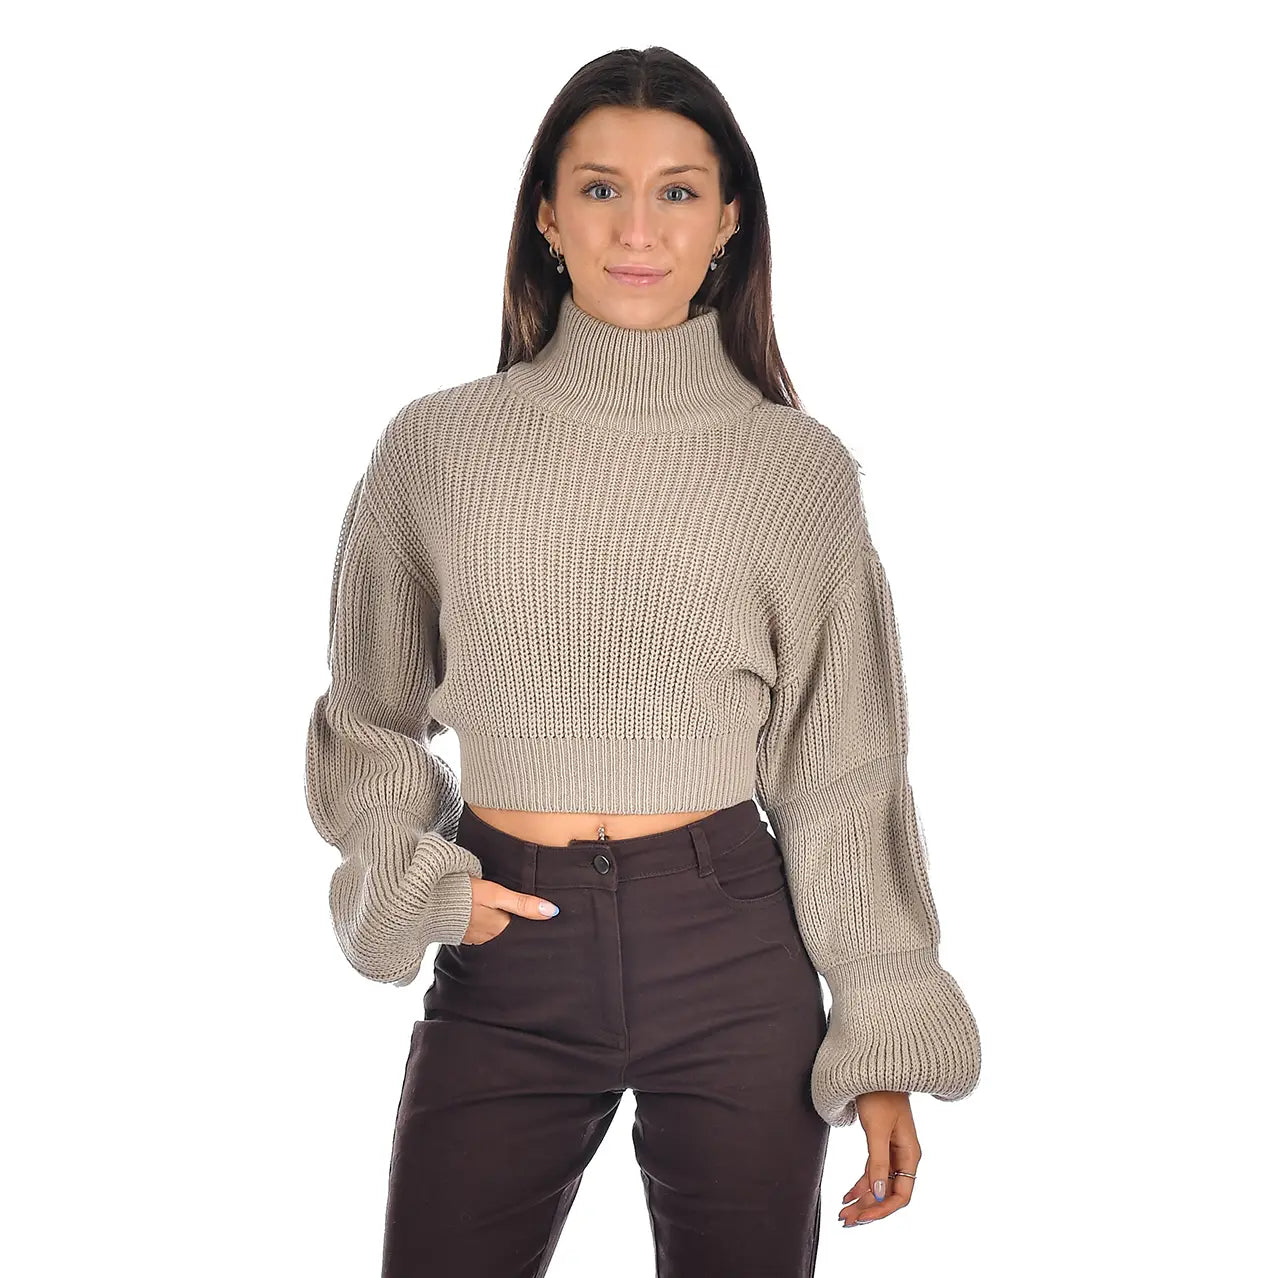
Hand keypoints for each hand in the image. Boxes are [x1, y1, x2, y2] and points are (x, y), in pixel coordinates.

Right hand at [461, 876, 559, 944]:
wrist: (427, 898)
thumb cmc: (462, 893)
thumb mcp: (496, 894)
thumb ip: (522, 903)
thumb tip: (552, 911)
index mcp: (500, 929)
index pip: (523, 930)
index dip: (534, 924)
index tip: (547, 919)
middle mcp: (489, 938)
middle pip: (510, 933)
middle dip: (519, 928)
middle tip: (530, 919)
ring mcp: (474, 937)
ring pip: (497, 934)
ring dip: (502, 927)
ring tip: (508, 917)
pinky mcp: (462, 933)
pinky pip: (481, 933)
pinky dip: (487, 927)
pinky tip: (487, 918)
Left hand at [837, 1091, 920, 1227]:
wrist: (875, 1068)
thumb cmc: (879, 1095)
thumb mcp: (877, 1129)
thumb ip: (878, 1161)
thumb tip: (879, 1195)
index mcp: (910, 1155)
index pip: (901, 1195)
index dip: (882, 1210)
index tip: (861, 1218)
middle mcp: (904, 1157)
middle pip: (888, 1193)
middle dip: (868, 1209)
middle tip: (845, 1220)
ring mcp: (892, 1151)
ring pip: (878, 1184)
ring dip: (862, 1199)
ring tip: (842, 1213)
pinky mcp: (880, 1144)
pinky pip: (872, 1172)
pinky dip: (860, 1184)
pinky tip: (846, 1195)